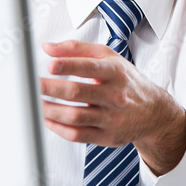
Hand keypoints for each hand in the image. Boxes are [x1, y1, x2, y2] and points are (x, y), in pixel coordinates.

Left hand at [40, 41, 185, 173]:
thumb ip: (78, 49)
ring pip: (75, 116)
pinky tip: (47, 119)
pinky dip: (59, 128)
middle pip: (77, 92)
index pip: (90, 67)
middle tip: (31, 85)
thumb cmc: (127, 82)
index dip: (69, 65)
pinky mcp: (107, 137)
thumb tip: (48, 48)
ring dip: (49, 110)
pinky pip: (78, 135)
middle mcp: (115, 96)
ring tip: (33, 103)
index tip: (50, 64)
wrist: (154, 112)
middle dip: (50, 88)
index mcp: (116, 73)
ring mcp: (111, 118)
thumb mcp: (110, 58)